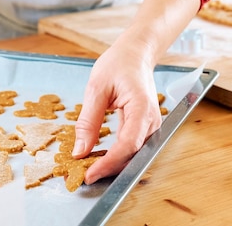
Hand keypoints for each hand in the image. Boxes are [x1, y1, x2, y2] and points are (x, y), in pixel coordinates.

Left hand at [72, 39, 161, 183]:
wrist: (135, 54)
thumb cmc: (119, 64)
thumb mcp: (96, 88)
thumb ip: (88, 121)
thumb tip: (80, 150)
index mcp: (142, 108)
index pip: (128, 144)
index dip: (109, 163)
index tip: (89, 174)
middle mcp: (151, 120)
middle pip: (133, 155)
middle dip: (108, 169)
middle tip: (82, 177)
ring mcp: (151, 125)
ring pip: (133, 155)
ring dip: (112, 165)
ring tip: (87, 169)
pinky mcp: (144, 127)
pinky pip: (131, 147)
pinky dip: (115, 156)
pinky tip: (98, 158)